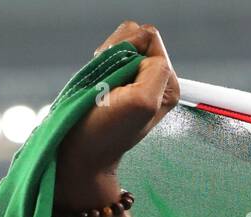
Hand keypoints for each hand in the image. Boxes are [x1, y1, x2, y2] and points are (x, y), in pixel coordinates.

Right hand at [54, 21, 179, 211]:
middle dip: (116, 52)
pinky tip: (96, 81)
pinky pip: (108, 50)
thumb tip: (146, 44)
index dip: (127, 50)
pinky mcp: (118, 75)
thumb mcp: (142, 101)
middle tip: (107, 84)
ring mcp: (137, 76)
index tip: (117, 79)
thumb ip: (155, 68)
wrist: (82, 148)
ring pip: (121, 39)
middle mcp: (156, 78)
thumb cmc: (109, 129)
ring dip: (105, 56)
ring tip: (101, 84)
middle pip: (135, 34)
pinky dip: (98, 59)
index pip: (149, 38)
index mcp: (168, 83)